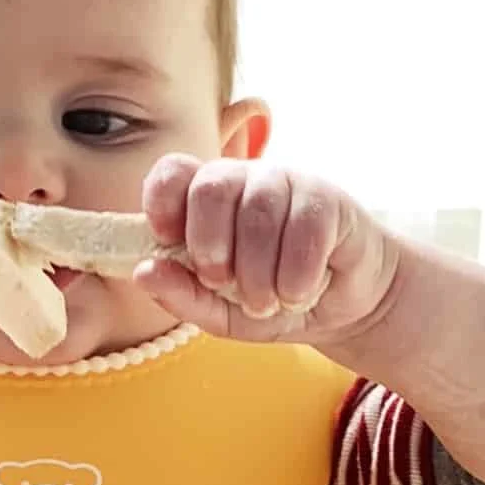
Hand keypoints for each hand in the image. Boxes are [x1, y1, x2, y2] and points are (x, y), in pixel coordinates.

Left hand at [133, 154, 399, 343]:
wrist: (340, 309)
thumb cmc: (269, 300)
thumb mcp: (218, 312)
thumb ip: (180, 295)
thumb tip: (144, 272)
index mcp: (204, 199)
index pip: (172, 172)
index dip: (162, 202)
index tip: (166, 241)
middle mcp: (242, 180)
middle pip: (210, 188)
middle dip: (210, 246)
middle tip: (223, 284)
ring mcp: (285, 183)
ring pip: (258, 215)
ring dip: (257, 275)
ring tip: (265, 302)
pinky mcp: (327, 198)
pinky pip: (304, 231)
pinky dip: (295, 277)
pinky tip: (297, 293)